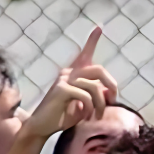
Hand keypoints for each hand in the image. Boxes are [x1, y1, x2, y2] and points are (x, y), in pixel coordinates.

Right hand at [21, 26, 118, 140]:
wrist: (41, 127)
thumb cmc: (62, 117)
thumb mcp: (84, 107)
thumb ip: (96, 97)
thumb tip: (108, 92)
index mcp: (73, 74)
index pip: (85, 54)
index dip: (92, 40)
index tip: (99, 26)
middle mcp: (68, 73)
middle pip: (98, 70)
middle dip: (111, 85)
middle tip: (112, 101)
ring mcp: (64, 79)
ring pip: (94, 87)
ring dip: (100, 105)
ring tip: (96, 116)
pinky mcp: (61, 89)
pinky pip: (85, 96)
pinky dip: (89, 108)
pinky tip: (84, 117)